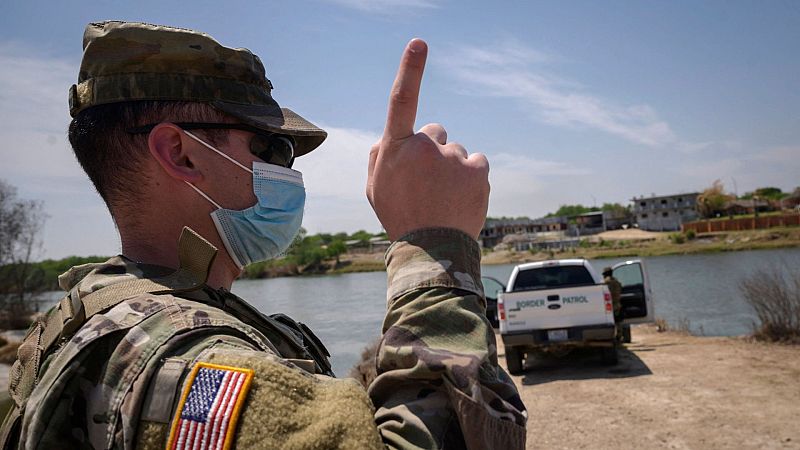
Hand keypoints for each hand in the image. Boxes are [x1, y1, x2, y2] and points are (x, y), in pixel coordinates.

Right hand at [366, 39, 489, 240]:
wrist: (433, 251)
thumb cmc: (400, 217)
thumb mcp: (375, 188)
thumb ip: (381, 156)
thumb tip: (393, 137)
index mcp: (395, 148)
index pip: (402, 101)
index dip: (410, 70)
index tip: (419, 43)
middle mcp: (425, 146)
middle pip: (434, 132)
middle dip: (432, 150)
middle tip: (427, 183)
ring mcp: (454, 157)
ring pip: (456, 151)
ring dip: (452, 168)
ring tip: (443, 199)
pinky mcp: (478, 170)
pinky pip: (476, 163)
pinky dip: (471, 177)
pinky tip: (461, 198)